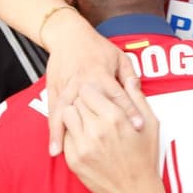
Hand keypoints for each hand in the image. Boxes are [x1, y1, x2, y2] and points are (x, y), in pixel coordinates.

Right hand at [45, 12, 142, 156]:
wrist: (67, 36)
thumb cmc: (97, 47)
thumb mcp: (119, 56)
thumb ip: (129, 74)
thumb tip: (138, 90)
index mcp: (101, 75)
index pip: (118, 96)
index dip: (129, 110)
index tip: (138, 126)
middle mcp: (84, 84)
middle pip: (92, 109)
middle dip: (101, 128)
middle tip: (112, 151)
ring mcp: (67, 90)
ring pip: (70, 116)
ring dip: (75, 136)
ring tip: (81, 156)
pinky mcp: (55, 95)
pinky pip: (54, 118)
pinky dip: (55, 134)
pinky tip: (55, 150)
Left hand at [62, 79, 159, 192]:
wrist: (135, 191)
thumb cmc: (145, 157)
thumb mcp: (151, 124)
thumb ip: (138, 99)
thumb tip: (131, 79)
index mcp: (115, 118)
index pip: (88, 91)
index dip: (93, 92)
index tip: (97, 97)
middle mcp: (96, 130)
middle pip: (75, 101)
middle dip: (83, 102)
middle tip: (92, 108)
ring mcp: (83, 146)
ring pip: (66, 116)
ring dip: (75, 115)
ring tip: (87, 121)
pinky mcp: (74, 160)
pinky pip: (65, 136)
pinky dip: (72, 133)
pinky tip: (85, 138)